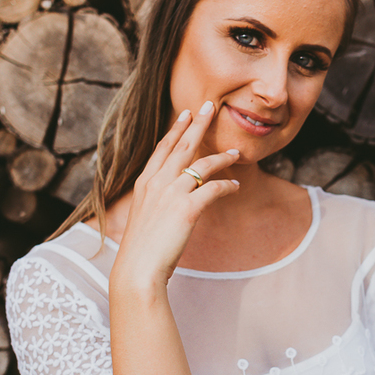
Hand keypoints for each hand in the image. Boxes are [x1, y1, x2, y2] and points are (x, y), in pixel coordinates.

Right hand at [110, 102, 240, 289]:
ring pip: (202, 165)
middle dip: (198, 124)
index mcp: (145, 183)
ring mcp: (171, 194)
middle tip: (211, 105)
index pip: (163, 148)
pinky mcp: (187, 208)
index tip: (186, 114)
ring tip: (236, 152)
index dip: (176, 130)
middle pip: (182, 146)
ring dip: (222, 156)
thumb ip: (158, 202)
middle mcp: (157, 183)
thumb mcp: (146, 217)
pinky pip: (214, 188)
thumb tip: (172, 199)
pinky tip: (236, 186)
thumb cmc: (142, 249)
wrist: (138, 269)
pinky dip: (228, 185)